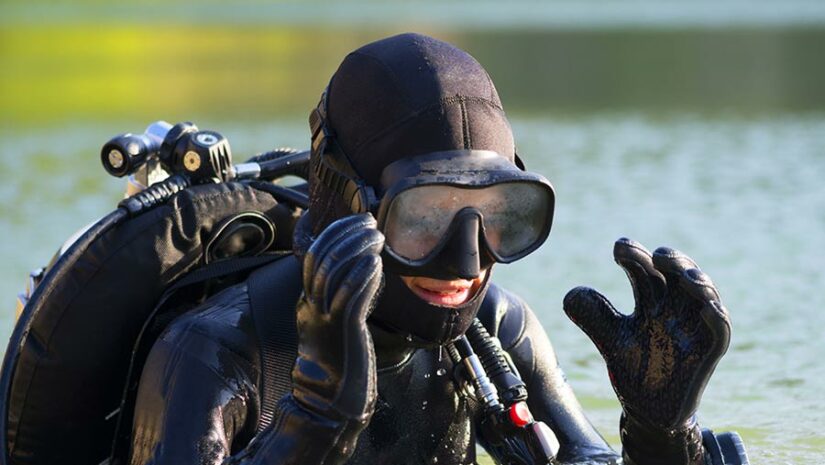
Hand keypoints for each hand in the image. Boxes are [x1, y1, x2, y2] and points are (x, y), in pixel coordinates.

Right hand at [291, 213, 383, 420]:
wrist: (327, 406)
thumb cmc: (338, 367)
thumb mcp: (335, 325)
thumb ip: (344, 298)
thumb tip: (363, 271)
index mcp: (308, 302)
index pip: (315, 256)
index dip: (336, 233)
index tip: (357, 220)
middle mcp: (311, 307)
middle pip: (322, 258)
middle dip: (346, 234)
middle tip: (370, 222)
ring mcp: (323, 320)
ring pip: (334, 274)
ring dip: (357, 249)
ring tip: (377, 236)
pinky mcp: (340, 334)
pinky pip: (348, 299)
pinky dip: (361, 277)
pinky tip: (375, 263)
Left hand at [563, 238, 730, 429]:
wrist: (648, 412)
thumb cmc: (636, 369)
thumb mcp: (611, 340)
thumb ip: (594, 316)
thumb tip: (570, 294)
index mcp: (651, 302)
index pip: (646, 271)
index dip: (635, 256)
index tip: (618, 248)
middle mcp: (675, 309)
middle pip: (679, 274)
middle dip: (673, 260)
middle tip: (657, 255)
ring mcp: (693, 329)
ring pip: (705, 295)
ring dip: (698, 282)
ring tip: (686, 276)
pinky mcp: (707, 352)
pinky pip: (719, 331)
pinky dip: (717, 317)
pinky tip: (707, 307)